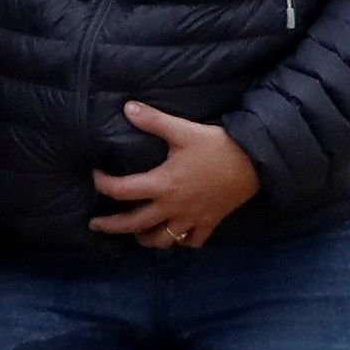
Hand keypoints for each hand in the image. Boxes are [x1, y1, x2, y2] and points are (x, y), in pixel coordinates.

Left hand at [88, 102, 261, 249]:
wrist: (253, 163)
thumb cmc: (216, 146)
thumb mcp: (183, 130)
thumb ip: (153, 121)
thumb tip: (127, 108)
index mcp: (163, 184)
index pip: (123, 190)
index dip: (104, 184)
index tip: (95, 177)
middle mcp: (172, 207)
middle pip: (134, 224)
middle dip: (112, 226)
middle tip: (95, 225)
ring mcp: (191, 219)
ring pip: (162, 240)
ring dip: (145, 238)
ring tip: (136, 233)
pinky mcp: (209, 223)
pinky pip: (192, 241)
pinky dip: (181, 241)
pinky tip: (177, 234)